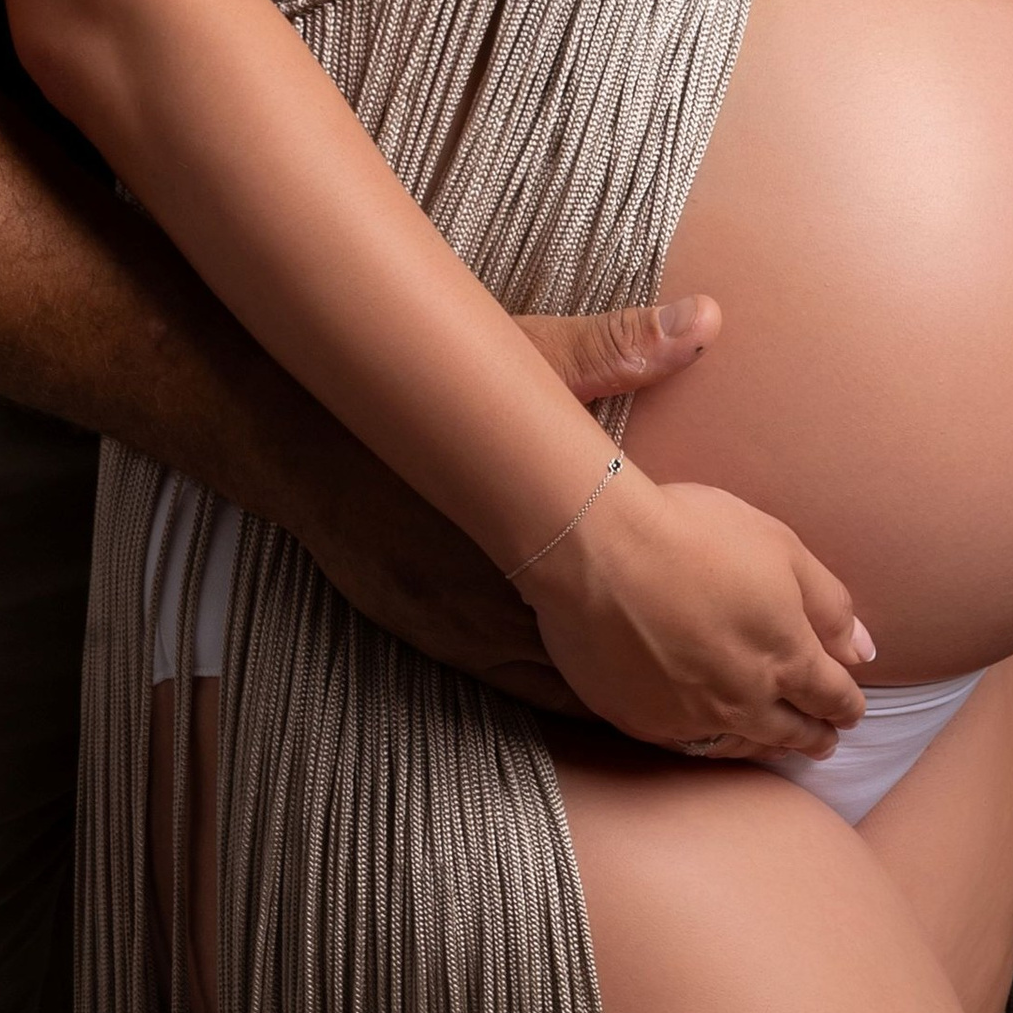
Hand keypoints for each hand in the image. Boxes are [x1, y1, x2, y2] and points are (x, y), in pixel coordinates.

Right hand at [278, 293, 723, 713]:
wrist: (297, 426)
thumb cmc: (416, 384)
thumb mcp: (518, 356)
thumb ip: (612, 348)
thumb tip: (708, 319)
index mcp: (525, 538)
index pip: (617, 615)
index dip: (669, 634)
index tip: (714, 637)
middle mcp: (486, 594)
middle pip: (584, 665)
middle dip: (640, 673)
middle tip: (697, 680)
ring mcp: (444, 619)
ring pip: (536, 682)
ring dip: (588, 687)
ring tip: (649, 694)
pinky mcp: (413, 620)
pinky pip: (487, 673)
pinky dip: (531, 679)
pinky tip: (564, 679)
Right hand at [513, 466, 873, 756]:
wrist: (597, 546)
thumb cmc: (693, 531)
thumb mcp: (780, 547)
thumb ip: (829, 604)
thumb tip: (864, 652)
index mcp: (787, 657)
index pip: (833, 696)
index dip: (847, 704)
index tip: (851, 708)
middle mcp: (745, 700)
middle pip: (793, 732)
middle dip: (815, 736)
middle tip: (824, 740)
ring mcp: (690, 716)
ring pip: (743, 746)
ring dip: (766, 746)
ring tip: (775, 746)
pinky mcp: (641, 719)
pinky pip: (687, 744)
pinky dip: (709, 742)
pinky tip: (710, 735)